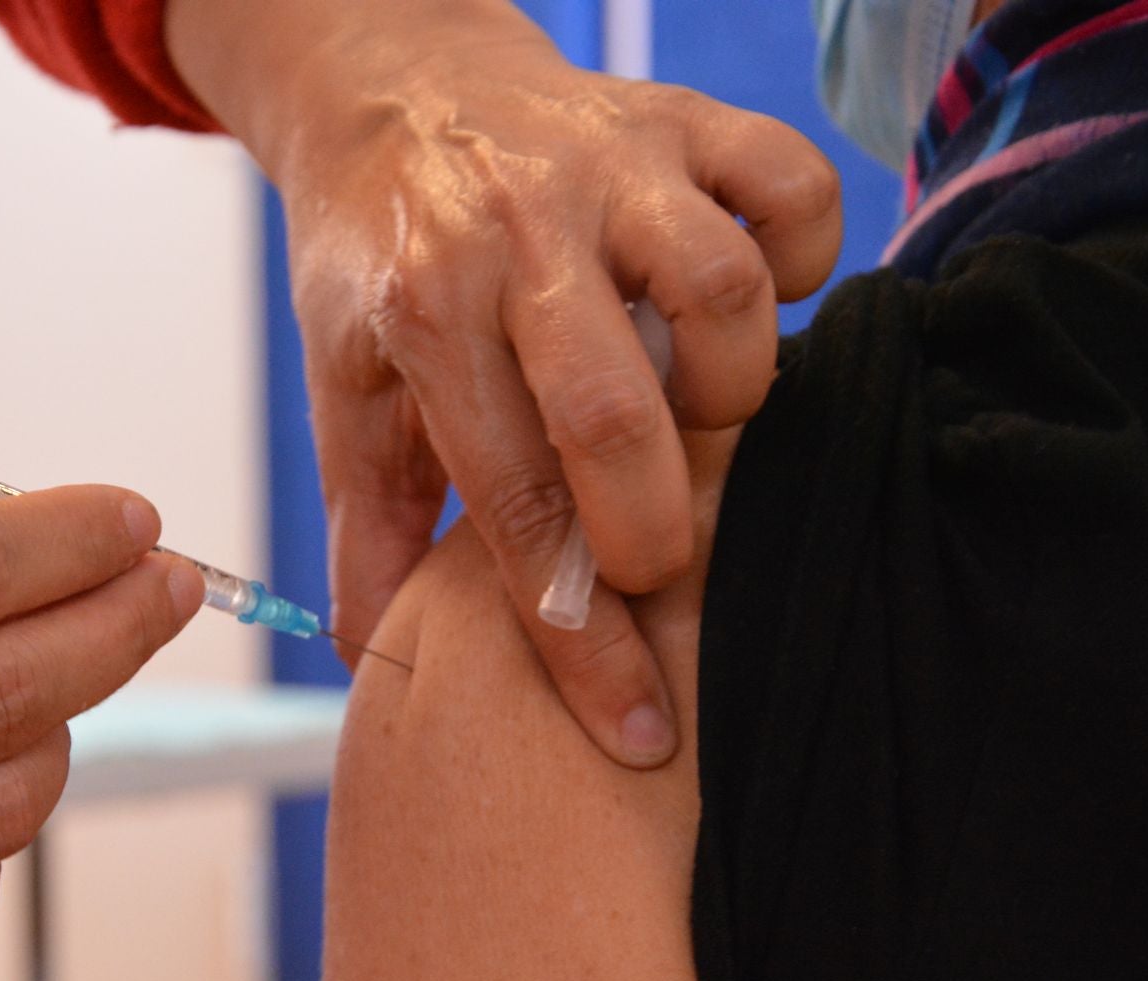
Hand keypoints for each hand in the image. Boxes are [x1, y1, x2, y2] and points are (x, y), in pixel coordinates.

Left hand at [168, 0, 839, 765]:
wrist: (393, 88)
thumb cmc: (377, 260)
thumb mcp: (345, 388)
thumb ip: (366, 525)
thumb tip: (372, 657)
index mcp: (425, 314)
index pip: (511, 504)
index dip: (579, 636)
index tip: (637, 726)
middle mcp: (517, 234)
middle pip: (616, 414)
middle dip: (656, 532)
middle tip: (654, 560)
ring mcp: (610, 166)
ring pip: (726, 296)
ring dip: (734, 394)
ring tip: (693, 418)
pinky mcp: (685, 118)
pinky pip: (792, 189)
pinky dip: (802, 259)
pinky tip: (749, 304)